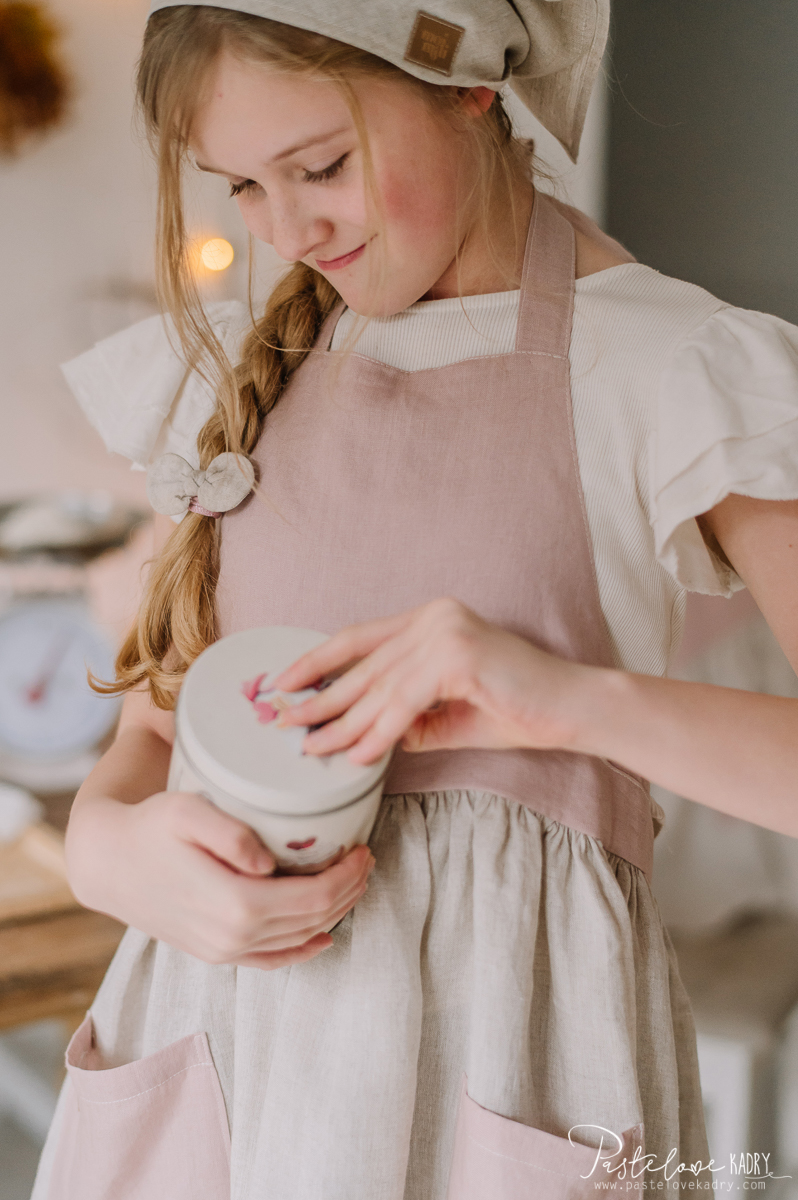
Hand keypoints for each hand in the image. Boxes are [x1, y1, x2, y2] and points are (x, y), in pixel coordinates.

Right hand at [66, 789, 373, 969]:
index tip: (363, 848)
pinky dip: (304, 949)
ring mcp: (224, 952)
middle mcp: (234, 938)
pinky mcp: (215, 954)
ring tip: (352, 881)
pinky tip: (323, 936)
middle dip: (349, 890)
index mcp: (236, 905)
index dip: (347, 876)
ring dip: (334, 912)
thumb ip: (230, 833)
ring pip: (299, 940)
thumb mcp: (187, 812)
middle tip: (366, 858)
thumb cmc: (150, 828)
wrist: (108, 861)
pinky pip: (272, 961)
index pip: (315, 898)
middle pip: (314, 920)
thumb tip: (266, 861)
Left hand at [273, 598, 592, 764]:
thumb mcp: (445, 714)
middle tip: (281, 721)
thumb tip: (358, 737)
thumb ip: (404, 717)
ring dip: (340, 722)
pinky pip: (404, 703)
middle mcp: (434, 616)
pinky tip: (356, 754)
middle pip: (362, 663)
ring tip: (310, 747)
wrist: (571, 710)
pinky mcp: (459, 656)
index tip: (284, 684)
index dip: (317, 660)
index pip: (359, 637)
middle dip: (318, 696)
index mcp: (429, 619)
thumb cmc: (515, 710)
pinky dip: (377, 732)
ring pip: (378, 686)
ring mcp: (447, 631)